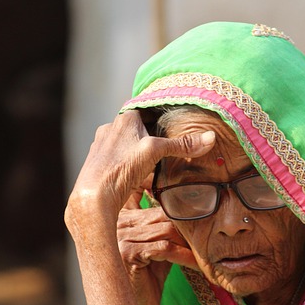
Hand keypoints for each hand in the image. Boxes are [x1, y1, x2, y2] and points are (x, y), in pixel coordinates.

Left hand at [65, 110, 215, 229]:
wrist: (94, 196)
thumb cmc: (122, 167)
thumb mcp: (156, 152)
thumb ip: (182, 145)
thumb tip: (210, 138)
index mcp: (124, 118)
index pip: (146, 108)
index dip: (160, 115)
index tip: (172, 121)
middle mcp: (110, 127)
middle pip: (136, 126)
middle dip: (150, 134)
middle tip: (165, 144)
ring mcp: (101, 145)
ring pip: (125, 142)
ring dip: (138, 148)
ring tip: (151, 160)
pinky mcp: (98, 162)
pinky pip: (117, 156)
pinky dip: (127, 161)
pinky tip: (134, 173)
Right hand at [118, 206, 197, 304]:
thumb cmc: (147, 281)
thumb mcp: (158, 249)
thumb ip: (168, 231)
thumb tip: (196, 217)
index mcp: (124, 216)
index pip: (159, 204)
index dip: (183, 214)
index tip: (202, 224)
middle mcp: (119, 222)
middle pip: (165, 215)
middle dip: (189, 230)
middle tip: (209, 241)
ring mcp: (121, 236)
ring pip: (167, 230)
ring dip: (190, 244)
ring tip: (206, 254)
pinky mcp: (128, 253)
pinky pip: (165, 248)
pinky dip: (185, 256)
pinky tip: (197, 265)